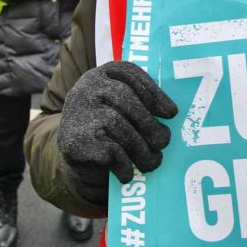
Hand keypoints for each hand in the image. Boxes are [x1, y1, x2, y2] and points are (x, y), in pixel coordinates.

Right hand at [57, 61, 177, 204]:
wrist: (73, 149)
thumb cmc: (107, 123)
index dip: (154, 92)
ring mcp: (78, 112)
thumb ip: (141, 103)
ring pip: (117, 124)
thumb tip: (170, 116)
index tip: (172, 113)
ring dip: (141, 148)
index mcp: (103, 73)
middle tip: (164, 141)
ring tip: (153, 162)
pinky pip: (108, 149)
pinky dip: (123, 164)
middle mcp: (87, 87)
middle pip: (124, 97)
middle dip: (149, 122)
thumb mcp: (121, 106)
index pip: (130, 73)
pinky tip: (128, 174)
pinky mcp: (75, 140)